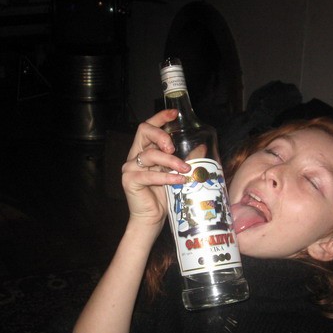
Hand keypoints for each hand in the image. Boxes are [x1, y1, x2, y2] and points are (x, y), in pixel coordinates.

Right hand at [122, 109, 189, 228]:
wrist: (151, 219)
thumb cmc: (163, 196)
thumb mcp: (176, 173)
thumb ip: (186, 158)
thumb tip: (203, 146)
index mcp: (144, 150)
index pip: (148, 127)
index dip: (160, 118)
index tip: (174, 113)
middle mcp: (134, 156)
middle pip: (143, 132)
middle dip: (162, 135)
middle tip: (174, 147)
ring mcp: (130, 168)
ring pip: (150, 154)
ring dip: (170, 160)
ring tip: (185, 169)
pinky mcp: (130, 181)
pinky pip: (150, 175)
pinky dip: (167, 177)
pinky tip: (179, 180)